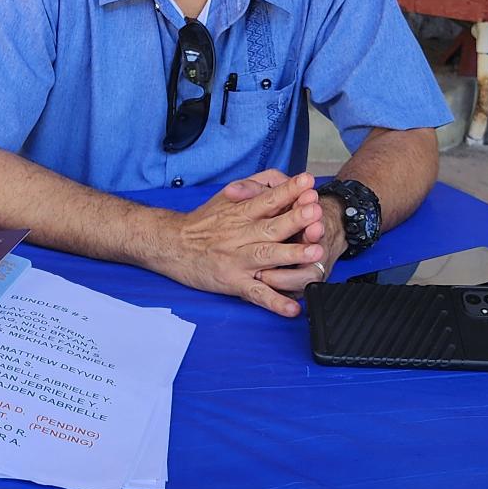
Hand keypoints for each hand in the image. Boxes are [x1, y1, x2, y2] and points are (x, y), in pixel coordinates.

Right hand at [149, 170, 329, 316]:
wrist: (171, 245)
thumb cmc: (203, 222)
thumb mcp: (224, 197)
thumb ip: (251, 188)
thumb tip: (277, 180)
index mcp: (240, 212)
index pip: (268, 199)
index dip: (288, 190)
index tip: (307, 182)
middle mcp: (240, 235)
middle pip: (271, 226)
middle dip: (295, 219)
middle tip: (316, 211)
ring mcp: (238, 260)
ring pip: (267, 256)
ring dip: (292, 254)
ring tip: (315, 252)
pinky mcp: (233, 282)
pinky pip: (256, 293)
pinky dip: (274, 301)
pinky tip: (292, 308)